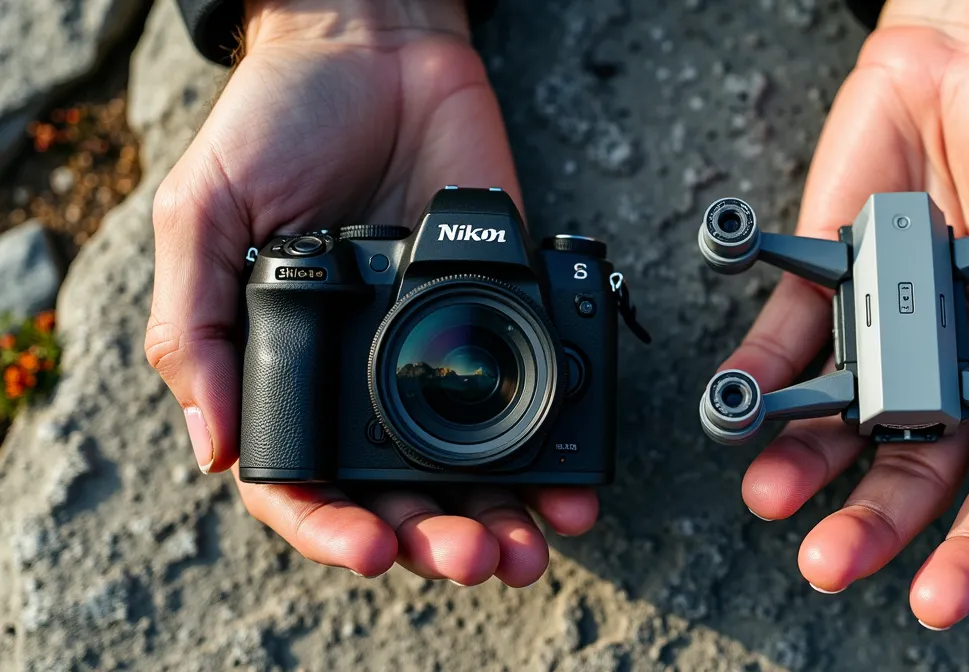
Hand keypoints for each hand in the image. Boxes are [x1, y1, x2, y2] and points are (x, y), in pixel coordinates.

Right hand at [144, 0, 596, 584]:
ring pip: (472, 464)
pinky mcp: (504, 309)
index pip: (303, 481)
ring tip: (526, 549)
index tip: (372, 549)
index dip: (330, 528)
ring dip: (500, 517)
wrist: (378, 42)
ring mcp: (439, 346)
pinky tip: (573, 488)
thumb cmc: (275, 122)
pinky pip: (533, 392)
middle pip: (401, 490)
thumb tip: (212, 446)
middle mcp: (365, 372)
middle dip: (436, 538)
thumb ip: (196, 325)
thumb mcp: (204, 215)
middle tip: (473, 557)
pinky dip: (555, 450)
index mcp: (288, 365)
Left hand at [719, 0, 968, 627]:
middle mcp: (960, 366)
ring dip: (805, 464)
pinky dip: (758, 376)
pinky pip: (787, 341)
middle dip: (877, 524)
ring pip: (844, 422)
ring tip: (772, 495)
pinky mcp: (829, 280)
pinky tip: (736, 406)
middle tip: (832, 560)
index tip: (940, 597)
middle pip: (917, 471)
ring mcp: (890, 328)